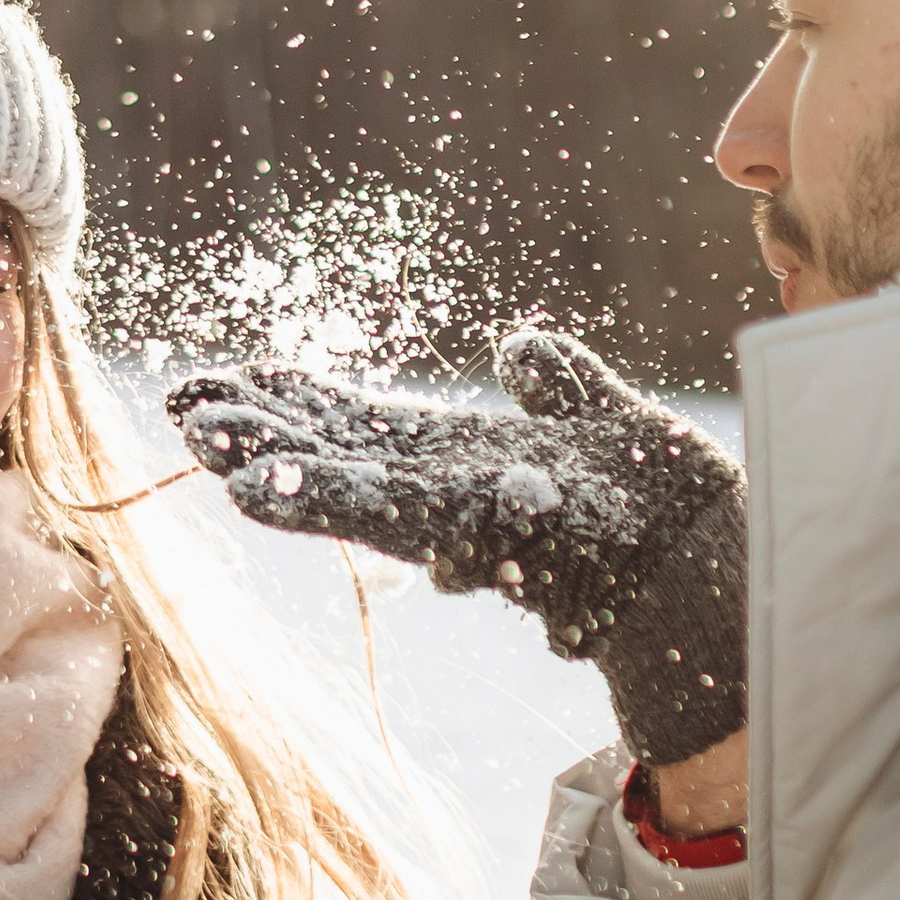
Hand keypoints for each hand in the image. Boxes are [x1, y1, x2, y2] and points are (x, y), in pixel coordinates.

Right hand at [167, 330, 745, 766]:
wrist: (721, 554)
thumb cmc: (666, 498)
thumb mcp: (605, 418)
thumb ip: (560, 382)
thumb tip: (521, 345)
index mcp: (463, 465)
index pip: (359, 431)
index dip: (291, 407)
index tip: (216, 383)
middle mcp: (445, 497)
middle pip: (334, 459)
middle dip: (258, 436)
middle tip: (179, 407)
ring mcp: (453, 517)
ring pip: (343, 491)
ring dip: (273, 470)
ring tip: (203, 444)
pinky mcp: (474, 530)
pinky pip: (386, 512)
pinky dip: (321, 499)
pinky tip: (258, 488)